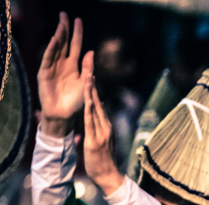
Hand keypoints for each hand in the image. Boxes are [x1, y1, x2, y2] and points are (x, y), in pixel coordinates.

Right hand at [38, 13, 91, 136]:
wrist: (65, 115)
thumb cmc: (77, 102)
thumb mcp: (86, 83)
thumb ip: (88, 68)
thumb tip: (91, 51)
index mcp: (74, 66)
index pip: (75, 45)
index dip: (76, 33)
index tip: (78, 20)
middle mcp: (63, 64)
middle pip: (63, 43)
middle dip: (64, 29)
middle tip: (65, 14)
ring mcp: (53, 67)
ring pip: (56, 48)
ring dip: (58, 36)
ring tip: (61, 24)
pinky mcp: (45, 73)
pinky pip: (48, 59)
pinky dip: (51, 49)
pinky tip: (55, 40)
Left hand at [83, 78, 124, 196]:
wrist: (108, 176)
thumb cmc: (102, 162)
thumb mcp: (100, 142)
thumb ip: (98, 129)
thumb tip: (95, 118)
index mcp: (106, 127)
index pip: (99, 104)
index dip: (94, 89)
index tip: (90, 75)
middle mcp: (105, 127)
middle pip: (98, 102)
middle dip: (93, 85)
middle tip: (89, 67)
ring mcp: (101, 133)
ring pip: (95, 108)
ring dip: (91, 92)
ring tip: (88, 76)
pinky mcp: (96, 140)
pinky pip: (91, 121)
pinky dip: (89, 108)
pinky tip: (87, 98)